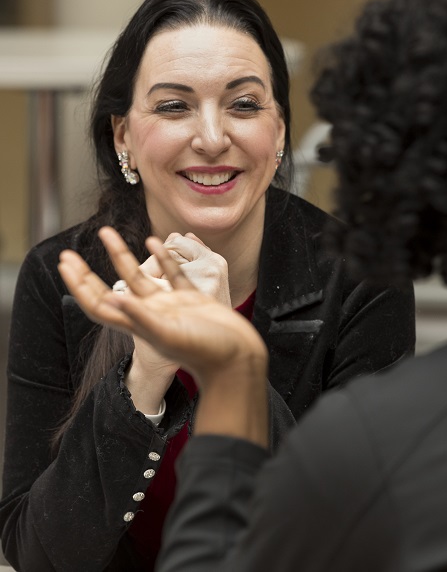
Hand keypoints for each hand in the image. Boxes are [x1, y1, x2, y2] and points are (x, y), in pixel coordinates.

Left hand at [59, 227, 265, 378]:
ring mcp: (170, 306)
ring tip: (107, 232)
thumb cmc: (206, 350)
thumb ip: (141, 316)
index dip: (79, 285)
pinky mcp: (191, 299)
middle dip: (87, 272)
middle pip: (110, 289)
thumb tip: (111, 296)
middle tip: (69, 252)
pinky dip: (162, 258)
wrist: (237, 357)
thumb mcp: (169, 334)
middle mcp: (150, 314)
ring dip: (121, 255)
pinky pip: (171, 274)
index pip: (98, 304)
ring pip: (139, 276)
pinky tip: (154, 241)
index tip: (65, 263)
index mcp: (139, 325)